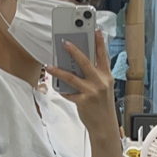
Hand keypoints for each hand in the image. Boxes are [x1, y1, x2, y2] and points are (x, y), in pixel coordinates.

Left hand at [45, 30, 123, 156]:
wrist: (104, 126)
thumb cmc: (103, 107)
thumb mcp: (104, 89)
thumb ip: (95, 77)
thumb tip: (78, 67)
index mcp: (107, 77)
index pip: (103, 56)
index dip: (100, 43)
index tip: (96, 30)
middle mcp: (100, 82)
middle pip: (85, 62)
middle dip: (74, 50)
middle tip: (65, 42)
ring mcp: (91, 91)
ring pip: (72, 77)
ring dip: (59, 70)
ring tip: (50, 66)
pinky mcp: (83, 101)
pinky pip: (68, 92)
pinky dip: (62, 90)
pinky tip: (57, 86)